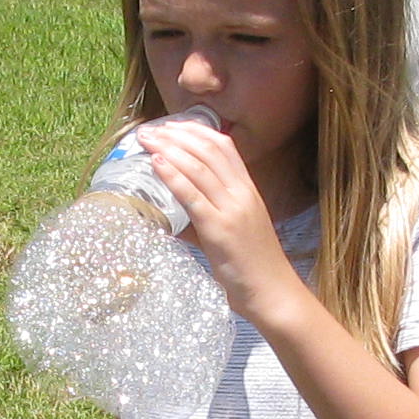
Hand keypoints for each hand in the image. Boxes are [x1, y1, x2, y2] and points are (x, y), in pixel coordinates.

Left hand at [138, 119, 296, 320]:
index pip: (225, 147)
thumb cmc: (252, 266)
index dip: (196, 131)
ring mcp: (232, 210)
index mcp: (248, 191)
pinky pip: (193, 197)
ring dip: (169, 149)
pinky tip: (156, 164)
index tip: (171, 126)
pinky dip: (173, 176)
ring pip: (199, 168)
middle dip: (176, 135)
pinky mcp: (220, 230)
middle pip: (208, 151)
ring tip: (146, 140)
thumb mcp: (233, 231)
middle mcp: (242, 194)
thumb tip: (176, 214)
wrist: (273, 292)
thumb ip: (208, 217)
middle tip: (150, 130)